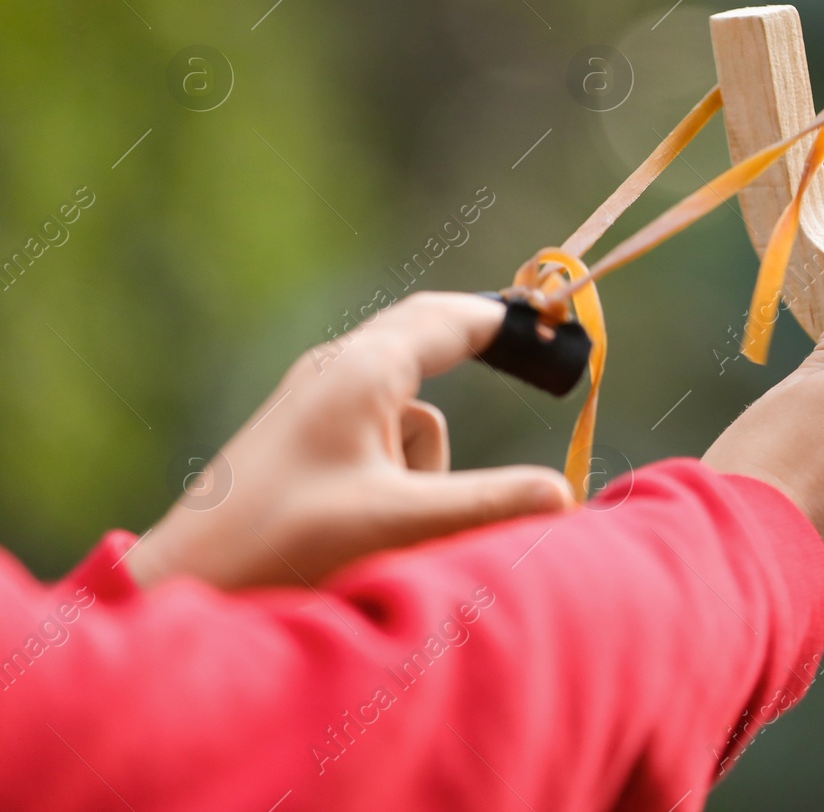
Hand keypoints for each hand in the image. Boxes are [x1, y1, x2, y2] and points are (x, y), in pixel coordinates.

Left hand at [125, 293, 574, 589]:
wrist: (186, 580)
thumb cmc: (283, 544)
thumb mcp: (399, 524)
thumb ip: (489, 505)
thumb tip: (563, 494)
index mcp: (362, 370)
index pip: (452, 318)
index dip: (510, 317)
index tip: (560, 317)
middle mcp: (339, 372)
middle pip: (430, 338)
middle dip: (478, 351)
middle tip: (537, 360)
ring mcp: (319, 405)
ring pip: (414, 416)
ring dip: (430, 465)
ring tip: (396, 524)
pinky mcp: (308, 443)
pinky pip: (383, 443)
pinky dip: (401, 478)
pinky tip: (370, 529)